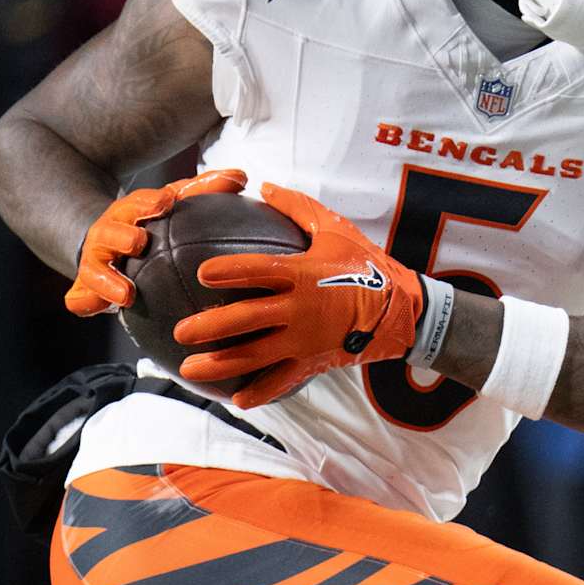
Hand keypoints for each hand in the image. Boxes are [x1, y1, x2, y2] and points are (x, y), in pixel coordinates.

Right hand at [63, 169, 246, 315]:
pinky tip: (92, 310)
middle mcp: (109, 232)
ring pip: (93, 268)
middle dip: (122, 235)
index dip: (148, 203)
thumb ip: (205, 191)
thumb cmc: (150, 222)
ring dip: (106, 280)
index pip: (137, 203)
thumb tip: (241, 177)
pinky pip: (79, 297)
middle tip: (139, 242)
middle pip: (110, 231)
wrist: (107, 241)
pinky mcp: (86, 287)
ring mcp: (95, 260)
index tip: (164, 204)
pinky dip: (83, 303)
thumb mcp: (174, 204)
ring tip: (126, 294)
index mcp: (131, 211)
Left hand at [172, 183, 424, 407]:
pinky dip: (260, 392)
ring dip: (220, 364)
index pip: (258, 271)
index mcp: (302, 274)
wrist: (402, 310)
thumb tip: (264, 185)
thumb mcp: (335, 229)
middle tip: (181, 331)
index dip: (229, 272)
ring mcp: (305, 339)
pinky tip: (237, 399)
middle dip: (210, 326)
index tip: (201, 273)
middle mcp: (299, 309)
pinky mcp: (313, 361)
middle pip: (246, 318)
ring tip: (188, 368)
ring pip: (255, 356)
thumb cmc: (366, 265)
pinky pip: (282, 380)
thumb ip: (297, 207)